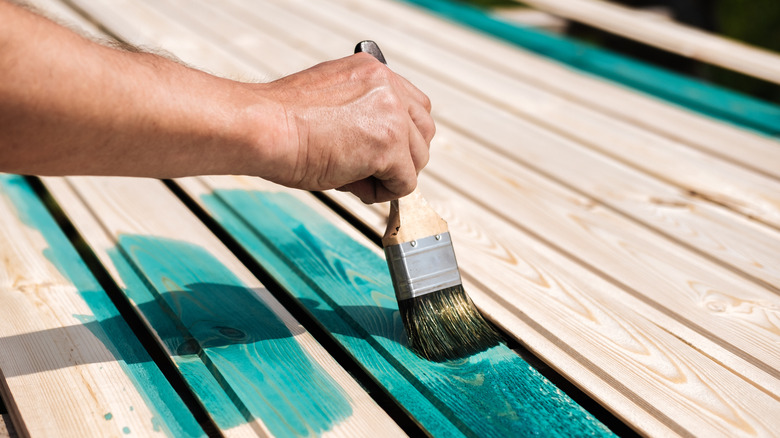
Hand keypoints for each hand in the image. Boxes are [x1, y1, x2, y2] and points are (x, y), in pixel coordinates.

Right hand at [258, 52, 434, 202]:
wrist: (263, 128)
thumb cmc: (281, 120)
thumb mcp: (331, 101)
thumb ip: (360, 113)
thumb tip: (378, 146)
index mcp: (372, 70)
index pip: (412, 106)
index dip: (399, 136)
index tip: (376, 150)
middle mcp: (387, 86)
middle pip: (423, 132)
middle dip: (401, 157)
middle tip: (367, 168)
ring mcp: (392, 115)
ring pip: (417, 160)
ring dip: (389, 175)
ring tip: (350, 175)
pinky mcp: (389, 145)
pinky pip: (405, 183)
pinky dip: (382, 193)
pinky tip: (351, 184)